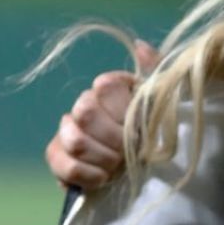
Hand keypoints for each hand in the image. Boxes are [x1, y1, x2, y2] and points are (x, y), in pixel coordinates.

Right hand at [44, 39, 159, 190]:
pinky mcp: (57, 156)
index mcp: (111, 88)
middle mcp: (85, 104)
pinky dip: (85, 174)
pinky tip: (102, 179)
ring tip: (119, 167)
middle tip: (131, 152)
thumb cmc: (157, 136)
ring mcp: (67, 130)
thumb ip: (156, 72)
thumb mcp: (165, 103)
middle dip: (113, 138)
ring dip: (103, 158)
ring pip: (74, 139)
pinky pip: (60, 162)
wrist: (147, 173)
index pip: (105, 86)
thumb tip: (140, 45)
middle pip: (85, 111)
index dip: (122, 111)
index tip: (142, 129)